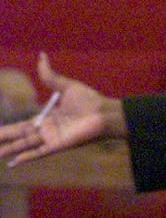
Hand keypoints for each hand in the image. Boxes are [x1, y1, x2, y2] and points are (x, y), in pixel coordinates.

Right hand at [0, 53, 122, 167]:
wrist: (104, 112)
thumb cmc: (89, 100)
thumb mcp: (65, 85)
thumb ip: (49, 75)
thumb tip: (41, 55)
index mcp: (46, 117)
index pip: (22, 126)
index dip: (8, 129)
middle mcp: (46, 130)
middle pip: (19, 136)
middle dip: (3, 138)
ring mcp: (51, 138)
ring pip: (25, 144)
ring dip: (9, 149)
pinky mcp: (58, 145)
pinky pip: (39, 152)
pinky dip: (27, 156)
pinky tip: (13, 162)